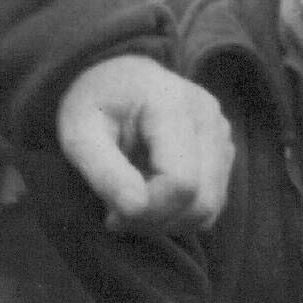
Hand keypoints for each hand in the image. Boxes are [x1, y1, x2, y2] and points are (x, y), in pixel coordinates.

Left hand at [54, 54, 233, 239]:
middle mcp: (208, 116)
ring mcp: (221, 134)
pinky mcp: (223, 151)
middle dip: (156, 221)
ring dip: (166, 221)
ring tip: (131, 203)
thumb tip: (136, 209)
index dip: (148, 210)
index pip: (181, 182)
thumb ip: (105, 173)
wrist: (115, 80)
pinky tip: (150, 197)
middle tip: (116, 215)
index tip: (110, 214)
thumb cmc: (93, 106)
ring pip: (209, 207)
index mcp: (172, 103)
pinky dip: (180, 214)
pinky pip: (211, 204)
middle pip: (200, 200)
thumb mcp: (79, 135)